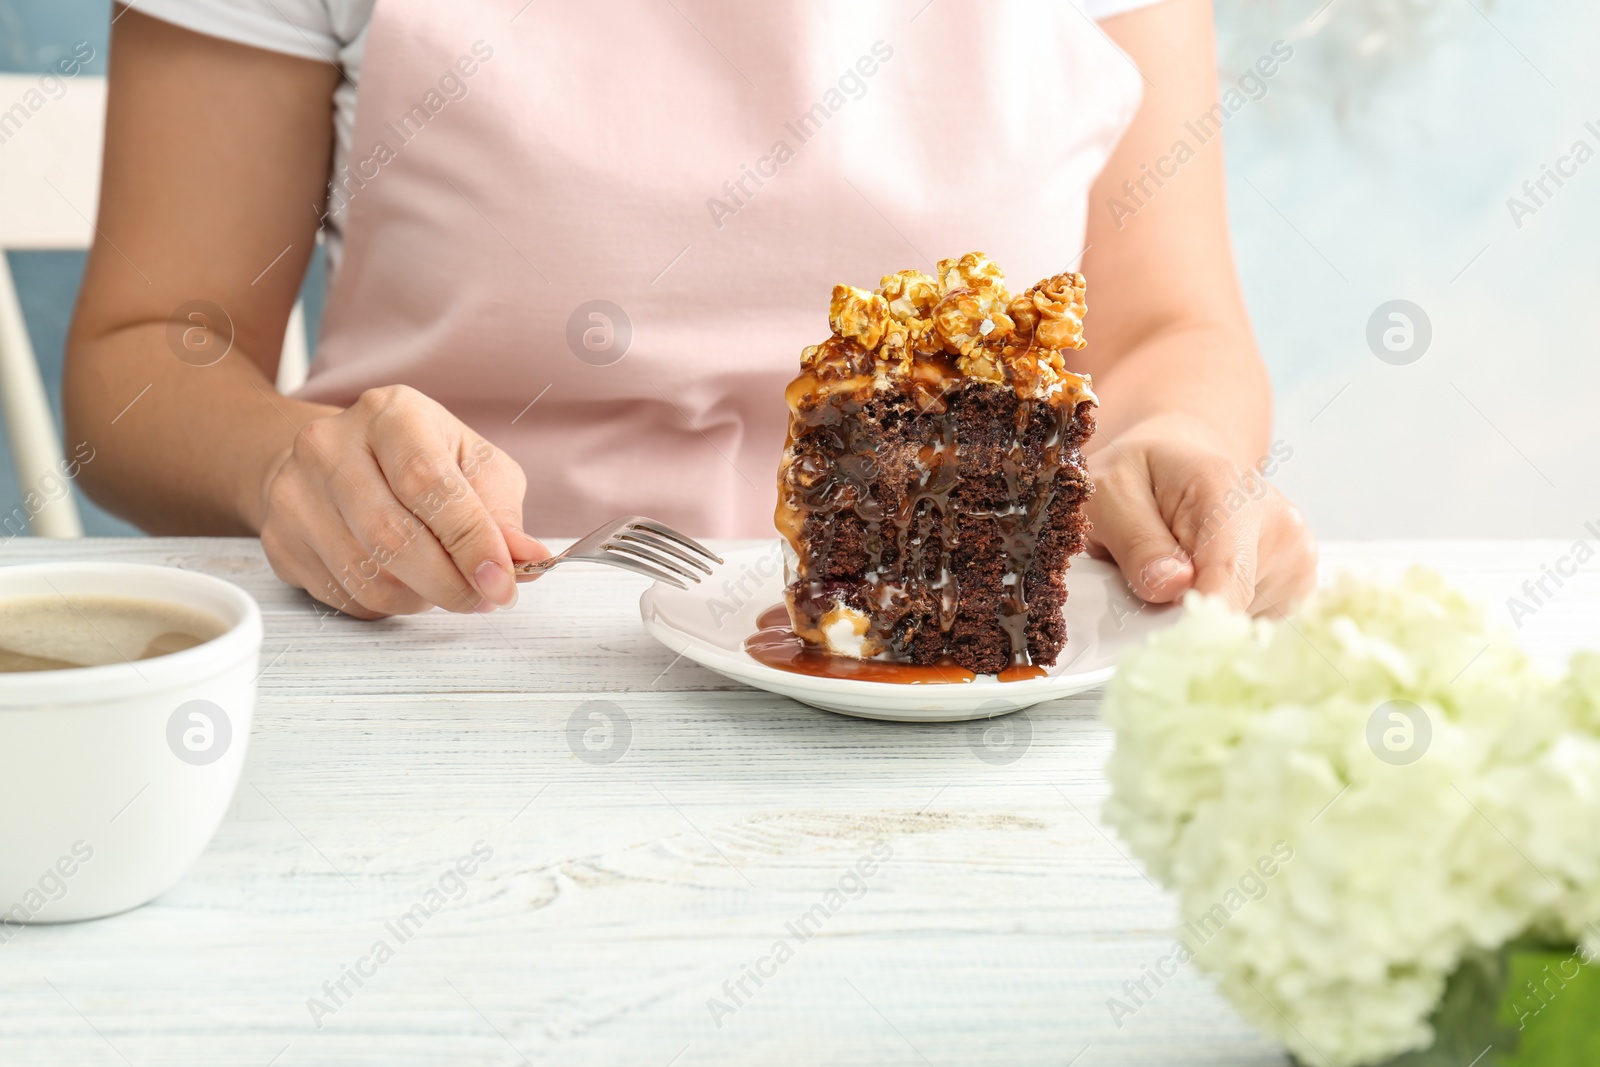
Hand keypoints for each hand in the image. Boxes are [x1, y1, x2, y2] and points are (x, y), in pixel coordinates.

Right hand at [259, 385, 548, 618]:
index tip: (503, 581)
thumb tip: (526, 557)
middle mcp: (331, 446)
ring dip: (422, 597)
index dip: (470, 540)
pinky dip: (388, 604)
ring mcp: (295, 494)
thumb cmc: (415, 459)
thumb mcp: (472, 464)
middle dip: (450, 582)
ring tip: (445, 584)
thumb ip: (501, 510)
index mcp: (390, 414)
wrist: (332, 458)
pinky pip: (345, 596)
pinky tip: (403, 581)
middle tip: (484, 598)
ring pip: (368, 577)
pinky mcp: (279, 541)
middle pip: (392, 537)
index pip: (428, 483)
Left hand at [1083, 413, 1316, 615]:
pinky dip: (1219, 617)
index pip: (1227, 573)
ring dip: (1200, 614)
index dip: (1199, 618)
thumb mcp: (1110, 495)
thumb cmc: (1143, 477)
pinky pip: (1251, 626)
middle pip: (1229, 609)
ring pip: (1240, 625)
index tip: (1171, 645)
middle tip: (1148, 580)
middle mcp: (1279, 524)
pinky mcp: (1297, 588)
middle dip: (1181, 612)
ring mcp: (1296, 558)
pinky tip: (1204, 582)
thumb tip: (1171, 587)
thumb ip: (1136, 540)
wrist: (1182, 466)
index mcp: (1229, 490)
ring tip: (1179, 572)